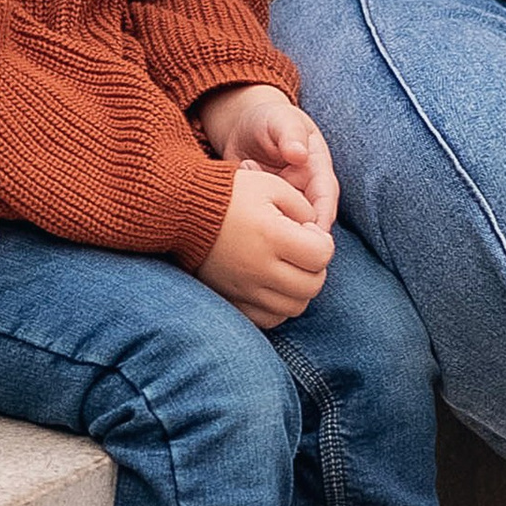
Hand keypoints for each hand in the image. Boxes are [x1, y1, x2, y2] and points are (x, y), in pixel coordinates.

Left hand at [195, 81, 339, 231]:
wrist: (242, 128)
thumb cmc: (267, 120)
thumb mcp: (279, 120)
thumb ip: (290, 134)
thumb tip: (299, 154)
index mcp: (317, 169)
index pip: (326, 197)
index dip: (322, 217)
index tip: (312, 235)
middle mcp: (306, 189)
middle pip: (311, 220)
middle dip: (299, 233)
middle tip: (277, 239)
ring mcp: (287, 201)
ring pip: (288, 225)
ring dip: (272, 226)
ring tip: (250, 212)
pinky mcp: (268, 209)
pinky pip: (267, 223)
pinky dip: (255, 221)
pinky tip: (239, 210)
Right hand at [198, 162, 333, 327]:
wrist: (182, 211)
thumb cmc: (230, 194)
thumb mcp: (271, 186)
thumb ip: (303, 206)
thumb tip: (317, 232)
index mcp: (273, 236)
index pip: (322, 255)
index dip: (323, 242)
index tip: (307, 231)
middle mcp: (260, 268)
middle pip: (313, 285)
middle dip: (316, 267)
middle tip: (302, 250)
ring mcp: (245, 289)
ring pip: (295, 307)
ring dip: (300, 289)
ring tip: (288, 268)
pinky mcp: (232, 299)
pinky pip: (270, 320)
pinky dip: (279, 307)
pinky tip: (273, 286)